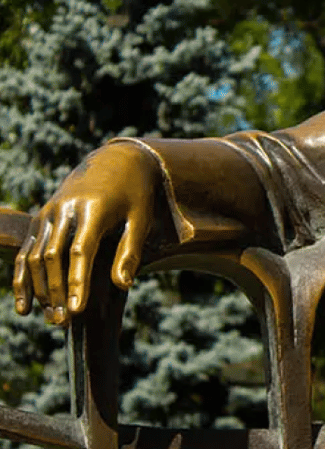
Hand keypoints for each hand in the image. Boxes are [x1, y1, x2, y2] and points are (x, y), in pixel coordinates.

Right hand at [12, 142, 160, 324]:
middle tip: (63, 323)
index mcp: (94, 208)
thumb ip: (130, 251)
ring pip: (36, 257)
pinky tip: (25, 308)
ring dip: (39, 290)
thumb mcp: (141, 219)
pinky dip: (22, 280)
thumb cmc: (134, 195)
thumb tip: (122, 286)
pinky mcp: (40, 219)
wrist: (115, 161)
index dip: (77, 281)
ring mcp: (48, 214)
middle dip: (56, 291)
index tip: (77, 309)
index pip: (81, 250)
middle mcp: (65, 210)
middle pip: (54, 257)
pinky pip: (26, 252)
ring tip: (51, 319)